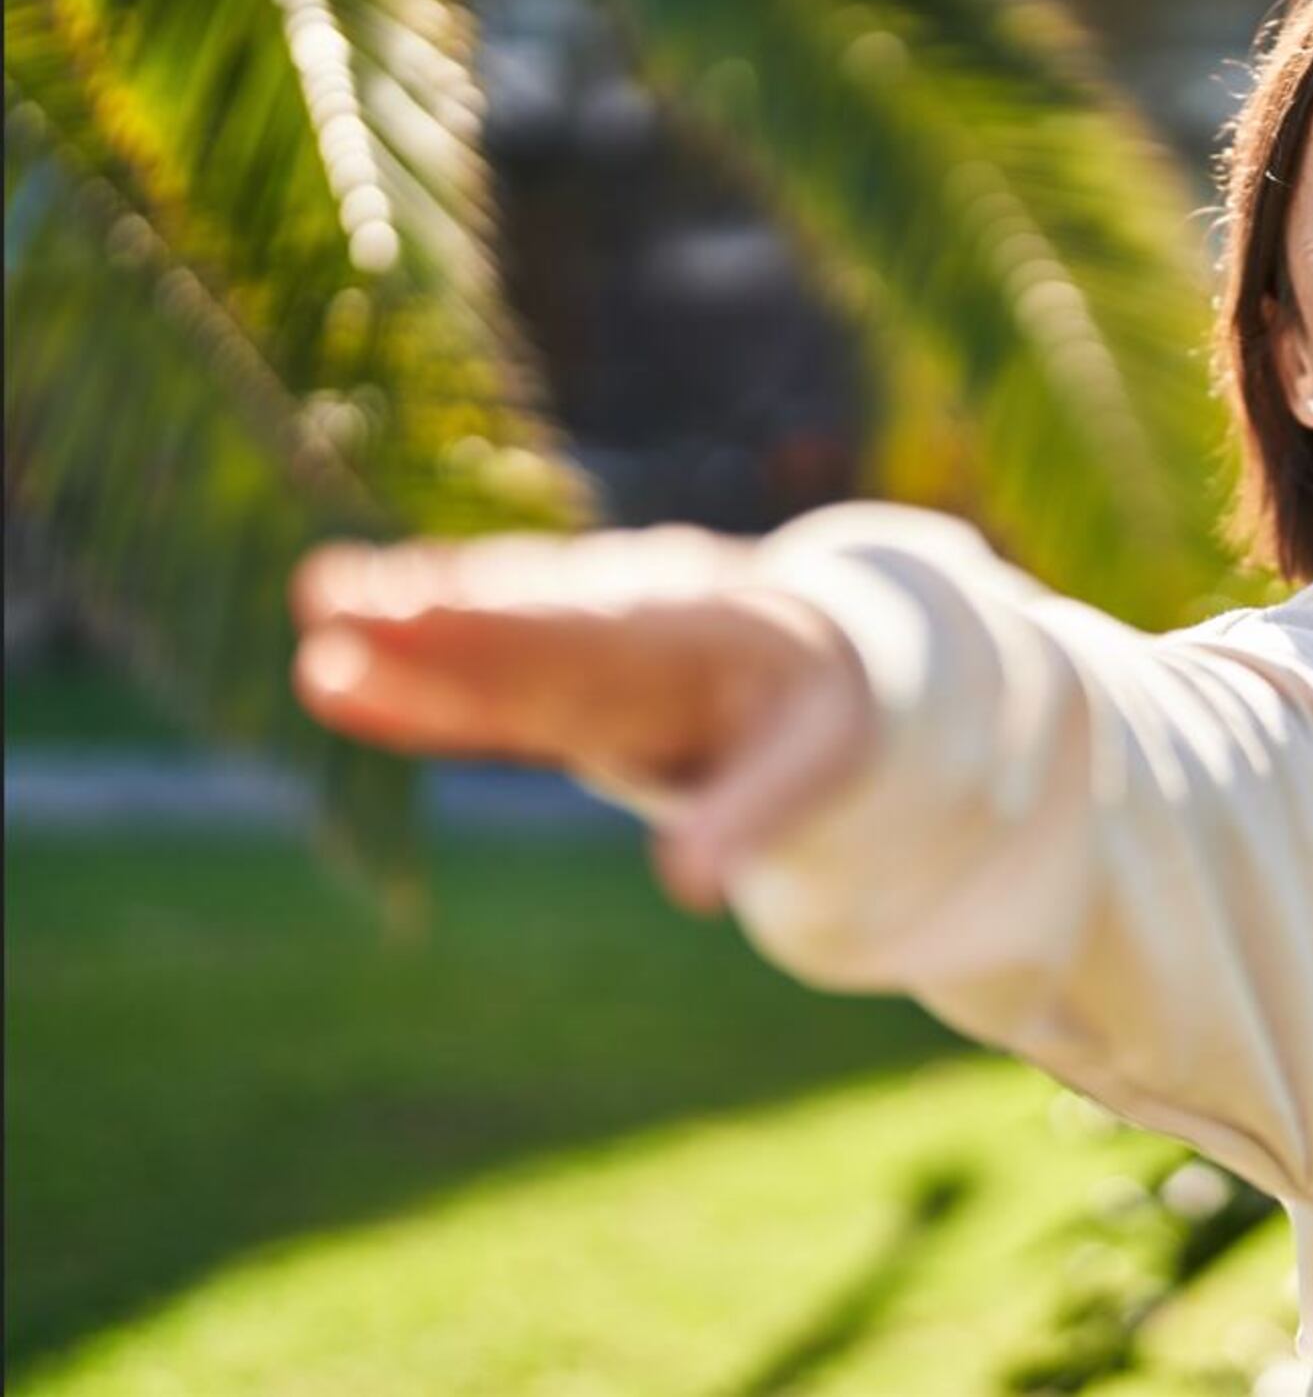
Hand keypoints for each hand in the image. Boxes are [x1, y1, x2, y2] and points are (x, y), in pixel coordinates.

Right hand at [288, 524, 874, 915]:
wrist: (818, 641)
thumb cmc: (813, 710)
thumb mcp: (814, 761)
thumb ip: (750, 815)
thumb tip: (693, 885)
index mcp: (696, 635)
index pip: (587, 645)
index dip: (504, 636)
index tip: (424, 617)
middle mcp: (628, 621)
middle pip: (522, 629)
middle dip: (441, 621)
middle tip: (341, 599)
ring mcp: (586, 632)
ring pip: (492, 630)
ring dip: (413, 620)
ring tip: (322, 600)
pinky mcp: (558, 660)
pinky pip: (483, 664)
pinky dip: (417, 664)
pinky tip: (333, 656)